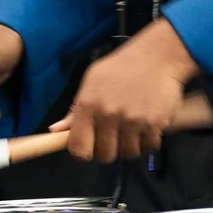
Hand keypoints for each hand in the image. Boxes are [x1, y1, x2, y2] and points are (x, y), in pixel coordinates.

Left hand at [61, 21, 198, 163]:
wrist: (156, 57)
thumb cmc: (120, 68)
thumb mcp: (91, 81)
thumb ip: (75, 110)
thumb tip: (56, 130)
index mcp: (88, 104)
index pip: (79, 148)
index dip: (82, 152)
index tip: (87, 148)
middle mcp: (109, 114)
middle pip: (104, 155)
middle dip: (107, 149)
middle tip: (112, 136)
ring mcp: (133, 120)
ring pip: (127, 154)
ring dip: (128, 146)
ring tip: (129, 130)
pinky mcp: (155, 123)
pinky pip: (149, 148)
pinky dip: (147, 142)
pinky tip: (144, 128)